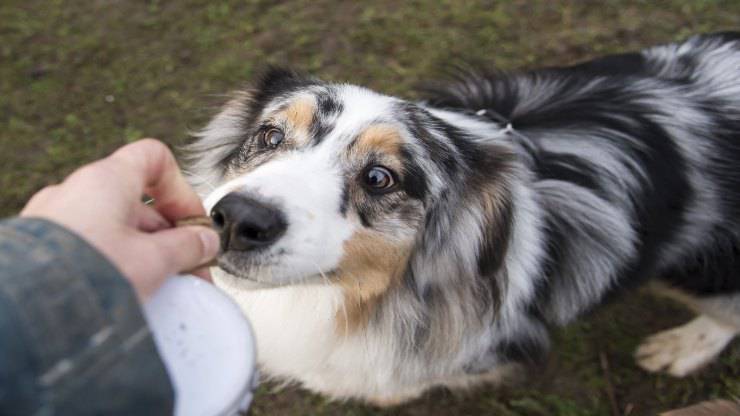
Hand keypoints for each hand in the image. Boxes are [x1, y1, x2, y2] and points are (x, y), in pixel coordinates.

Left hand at [20, 139, 218, 299]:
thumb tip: (204, 242)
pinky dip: (113, 262)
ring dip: (143, 252)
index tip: (193, 223)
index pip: (154, 158)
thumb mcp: (153, 261)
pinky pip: (89, 246)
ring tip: (158, 288)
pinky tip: (124, 293)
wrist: (26, 314)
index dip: (181, 189)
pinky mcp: (41, 249)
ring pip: (114, 226)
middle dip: (168, 236)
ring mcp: (54, 219)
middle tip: (187, 268)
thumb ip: (187, 247)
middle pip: (138, 202)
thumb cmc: (85, 277)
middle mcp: (75, 192)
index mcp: (106, 181)